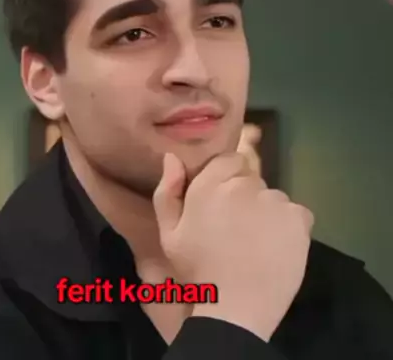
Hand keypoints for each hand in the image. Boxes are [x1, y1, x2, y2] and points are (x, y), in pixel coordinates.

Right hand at [152, 152, 313, 340]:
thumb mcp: (169, 234)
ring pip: (272, 196)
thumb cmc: (198, 270)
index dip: (227, 177)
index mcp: (210, 186)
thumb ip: (167, 192)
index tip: (223, 201)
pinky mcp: (298, 218)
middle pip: (251, 179)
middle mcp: (243, 185)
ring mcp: (274, 200)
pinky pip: (295, 212)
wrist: (236, 309)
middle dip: (245, 196)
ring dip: (266, 211)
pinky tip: (277, 246)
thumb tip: (172, 156)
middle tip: (238, 226)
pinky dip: (288, 225)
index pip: (229, 159)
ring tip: (258, 241)